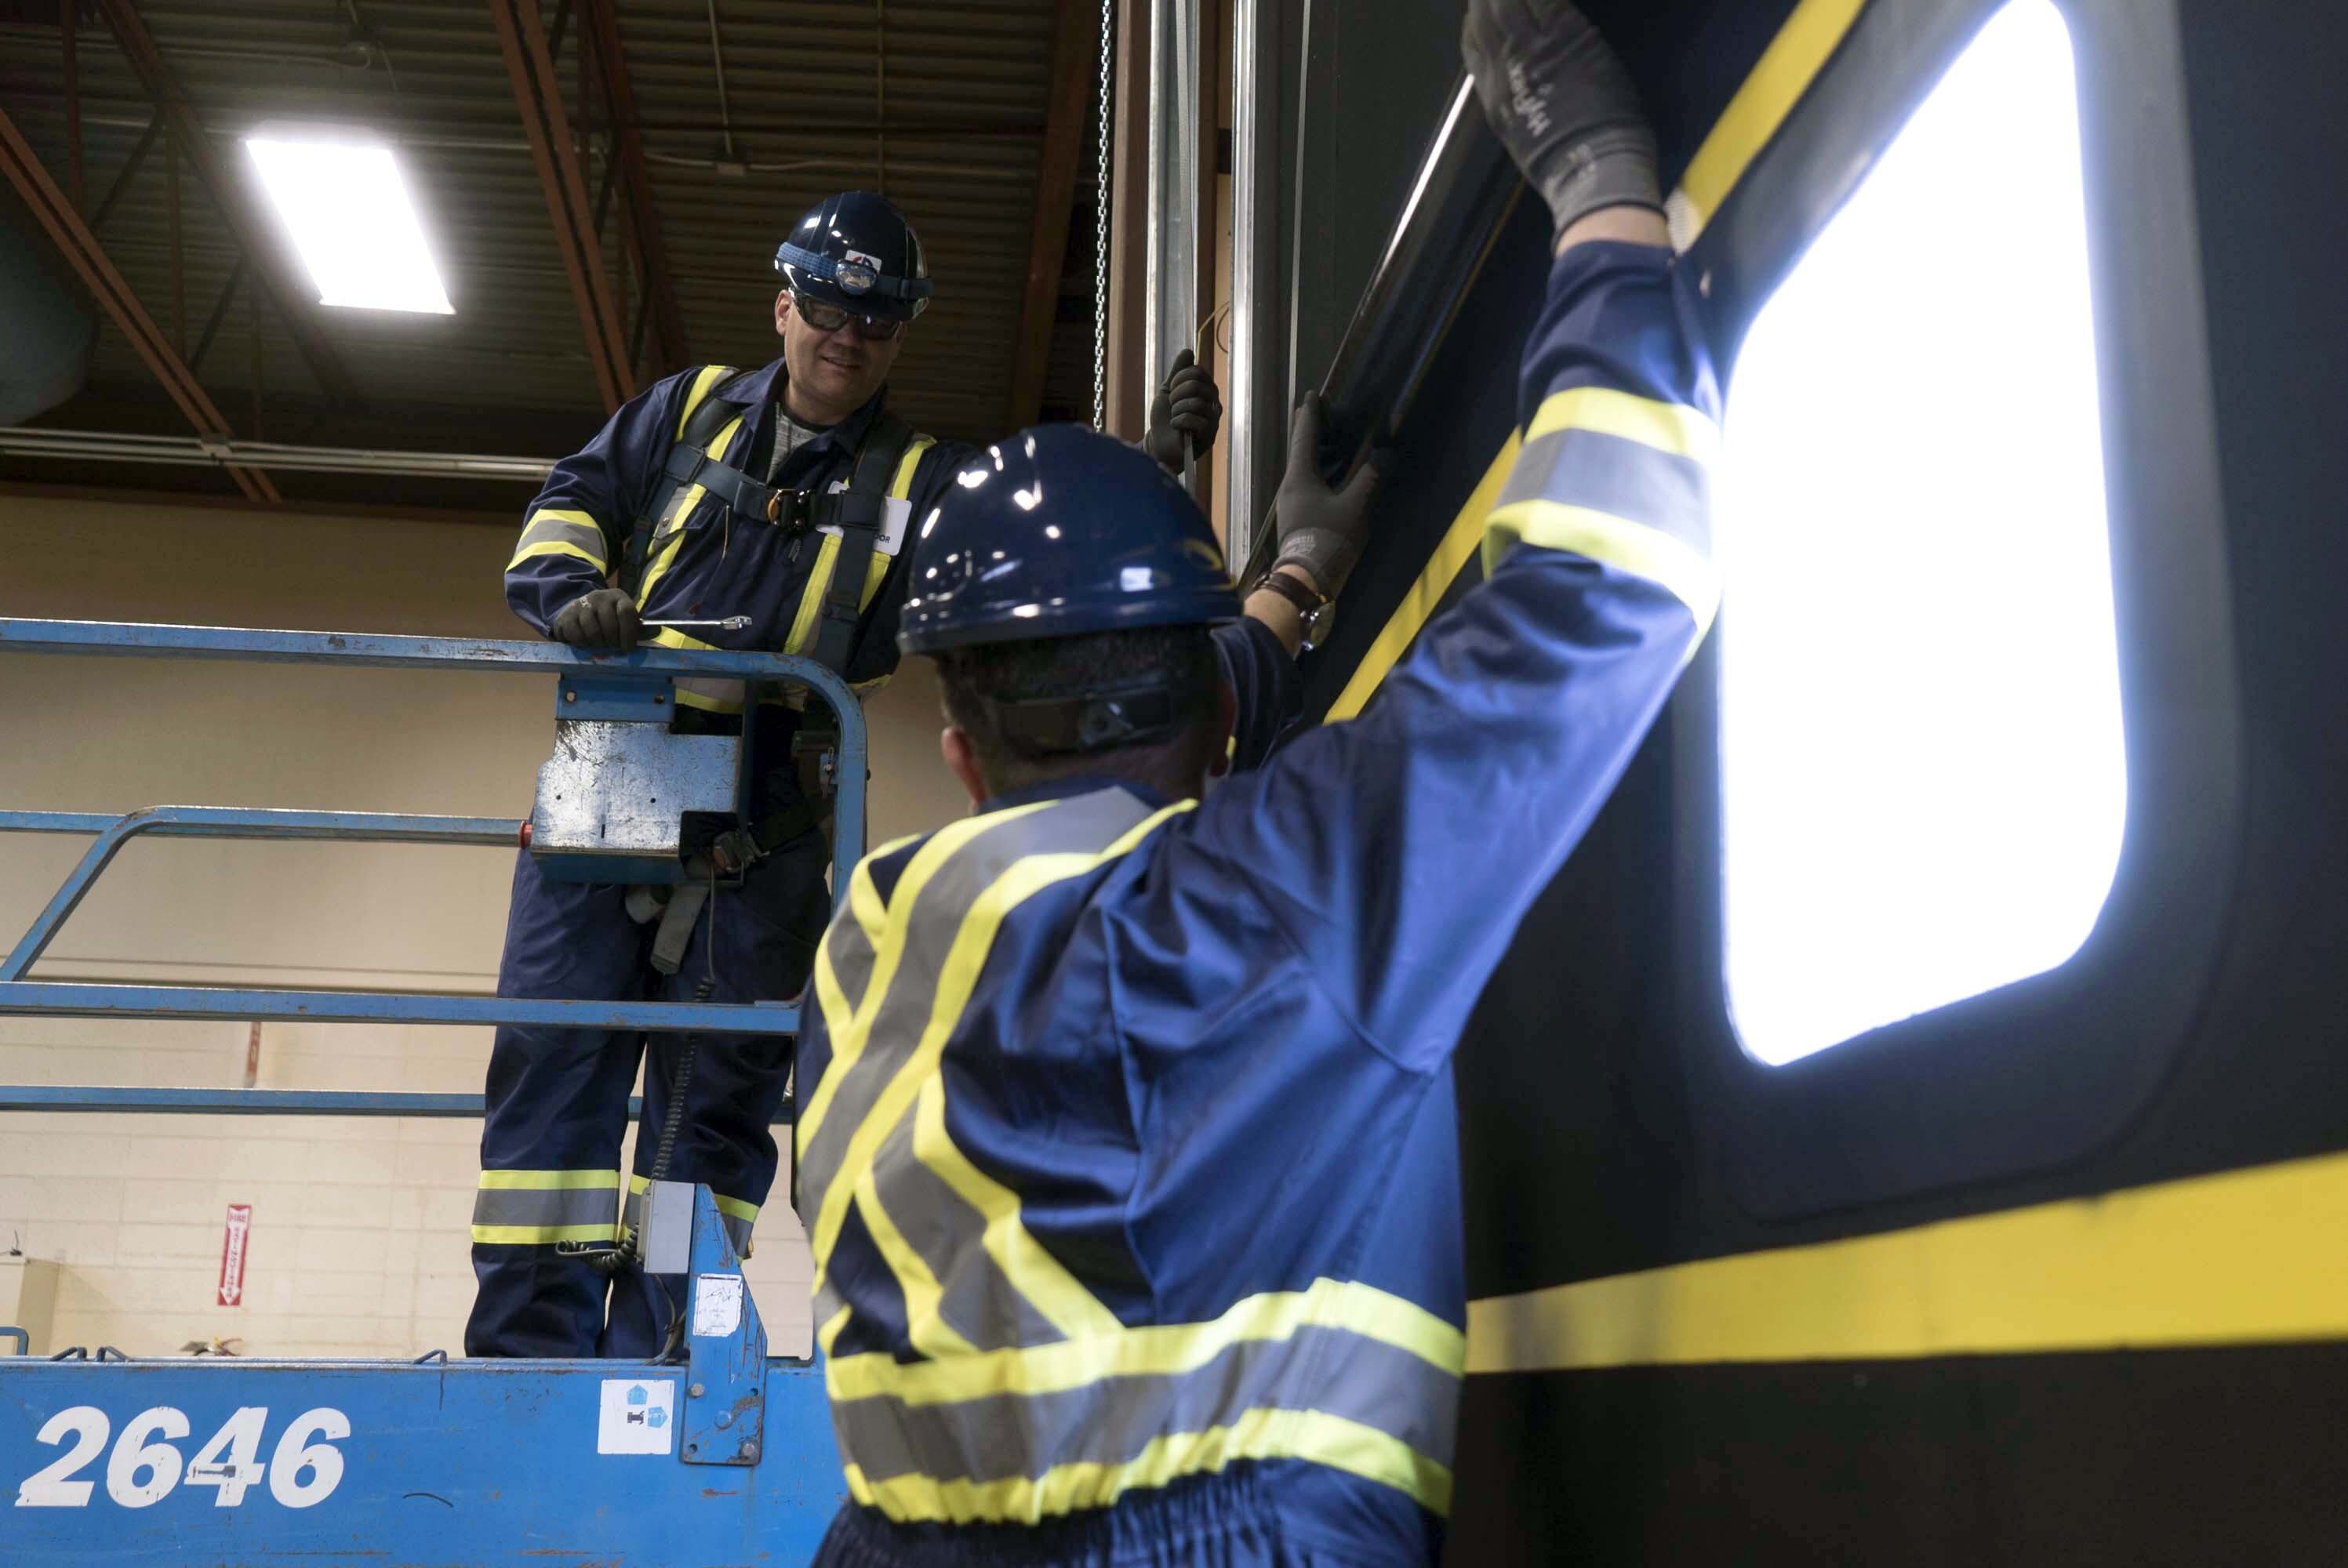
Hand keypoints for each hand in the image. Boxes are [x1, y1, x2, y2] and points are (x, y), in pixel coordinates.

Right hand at [550, 587, 641, 650]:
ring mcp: (582, 604)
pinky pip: (576, 634)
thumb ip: (640, 628)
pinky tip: (585, 642)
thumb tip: (658, 630)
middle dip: (612, 641)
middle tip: (611, 646)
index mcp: (618, 597)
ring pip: (592, 631)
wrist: (579, 610)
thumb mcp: (625, 620)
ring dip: (597, 644)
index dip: (629, 633)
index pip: (626, 612)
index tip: (627, 648)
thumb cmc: (608, 619)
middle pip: (609, 625)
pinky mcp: (567, 614)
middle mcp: (600, 597)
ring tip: (599, 644)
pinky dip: (582, 643)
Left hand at [1144, 348, 1223, 471]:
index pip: (1197, 371)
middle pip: (1196, 385)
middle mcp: (1214, 403)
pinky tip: (1176, 427)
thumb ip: (1178, 372)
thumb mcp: (1168, 390)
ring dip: (1177, 410)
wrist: (1159, 444)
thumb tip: (1188, 351)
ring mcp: (1213, 420)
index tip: (1172, 390)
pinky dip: (1178, 422)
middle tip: (1173, 406)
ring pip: (1195, 402)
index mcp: (1206, 390)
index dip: (1179, 378)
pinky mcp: (1209, 436)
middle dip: (1176, 395)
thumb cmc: (1165, 418)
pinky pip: (1194, 420)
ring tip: (1174, 418)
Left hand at [1270, 393, 1377, 600]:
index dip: (1311, 414)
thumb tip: (1385, 455)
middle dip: (1316, 432)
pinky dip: (1324, 473)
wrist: (1307, 580)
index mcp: (1299, 477)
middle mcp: (1290, 486)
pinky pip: (1310, 485)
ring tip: (1340, 443)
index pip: (1305, 436)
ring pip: (1306, 469)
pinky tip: (1338, 477)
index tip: (1314, 395)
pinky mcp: (1299, 518)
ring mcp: (1292, 503)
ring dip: (1322, 454)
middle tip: (1331, 416)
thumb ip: (1370, 478)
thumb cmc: (1328, 539)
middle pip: (1302, 451)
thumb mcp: (1355, 506)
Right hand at [1461, 0, 1659, 239]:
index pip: (1473, 48)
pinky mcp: (1566, 38)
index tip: (1475, 11)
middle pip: (1484, 19)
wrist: (1589, 166)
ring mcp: (1534, 51)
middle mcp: (1505, 69)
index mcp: (1495, 98)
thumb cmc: (1565, 166)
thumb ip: (1518, 108)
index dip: (1473, 24)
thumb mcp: (1524, 139)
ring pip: (1507, 4)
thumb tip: (1524, 94)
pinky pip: (1546, 0)